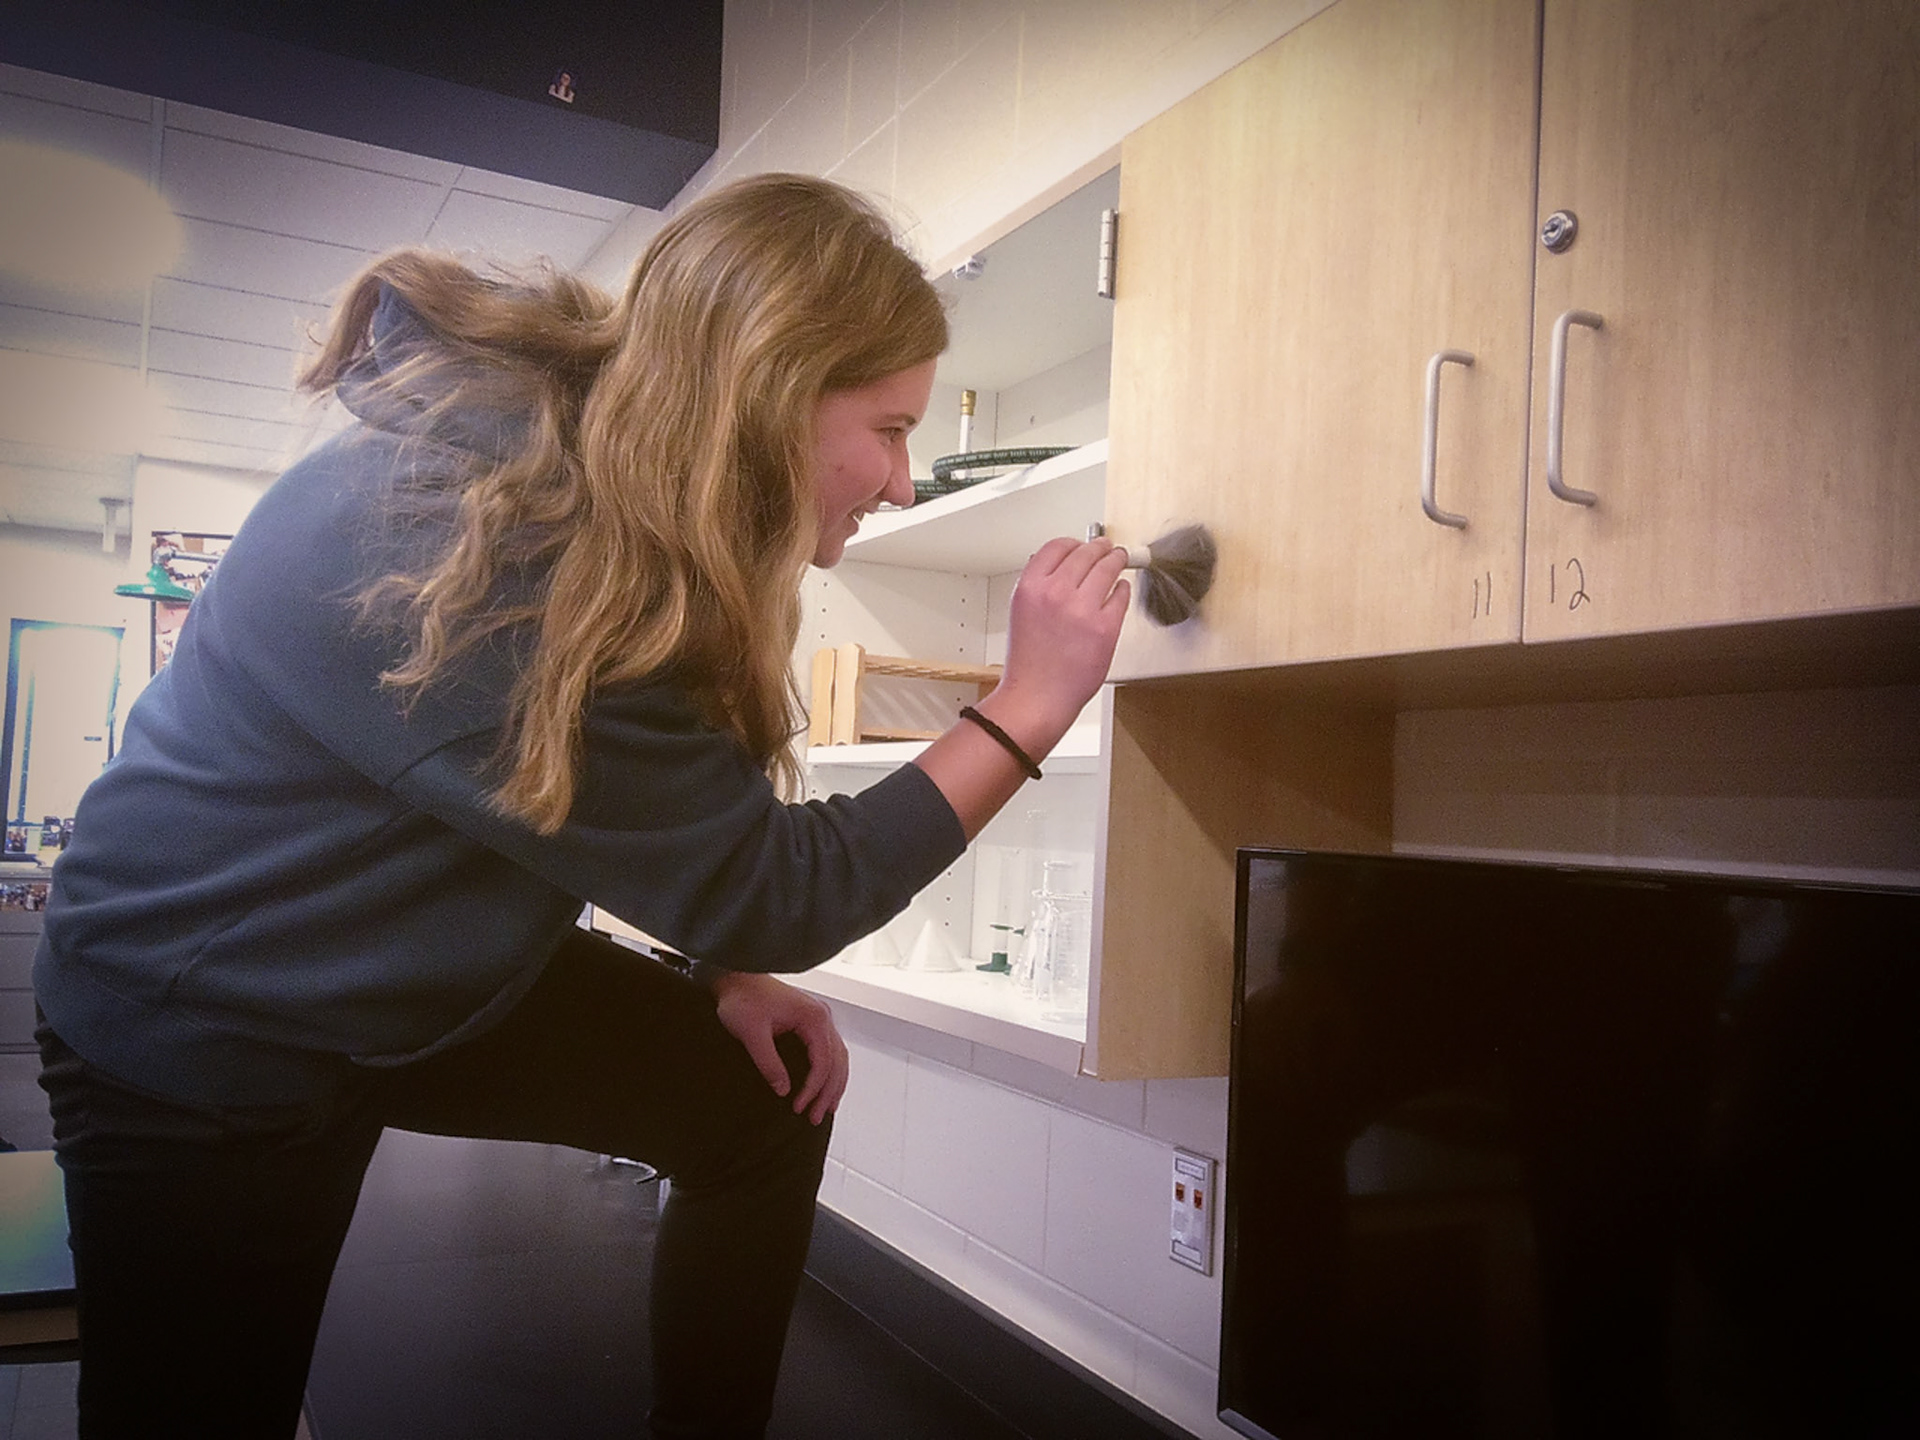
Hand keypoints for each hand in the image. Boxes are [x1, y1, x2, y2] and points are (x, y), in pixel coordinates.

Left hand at [707, 970, 849, 1124]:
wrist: (736, 977)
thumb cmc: (743, 997)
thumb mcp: (752, 1033)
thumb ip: (769, 1063)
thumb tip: (783, 1089)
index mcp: (813, 1017)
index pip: (823, 1061)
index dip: (813, 1088)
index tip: (799, 1106)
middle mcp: (821, 1017)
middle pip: (837, 1062)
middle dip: (828, 1093)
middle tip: (816, 1117)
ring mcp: (818, 1019)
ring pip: (837, 1057)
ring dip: (833, 1085)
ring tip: (825, 1109)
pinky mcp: (810, 1023)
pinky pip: (829, 1051)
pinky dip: (829, 1072)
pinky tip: (824, 1087)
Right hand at [991, 536, 1130, 747]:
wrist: (1037, 697)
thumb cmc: (1029, 663)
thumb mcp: (1022, 613)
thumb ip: (1040, 587)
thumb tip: (1064, 568)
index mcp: (1030, 587)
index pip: (1057, 546)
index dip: (1073, 543)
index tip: (1081, 544)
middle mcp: (1055, 592)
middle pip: (1086, 553)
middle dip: (1099, 547)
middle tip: (1106, 548)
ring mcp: (1082, 609)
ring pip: (1107, 568)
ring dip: (1116, 560)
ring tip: (1120, 558)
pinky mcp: (1106, 627)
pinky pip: (1120, 596)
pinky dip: (1123, 589)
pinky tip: (1121, 589)